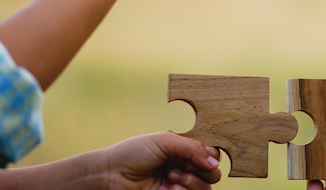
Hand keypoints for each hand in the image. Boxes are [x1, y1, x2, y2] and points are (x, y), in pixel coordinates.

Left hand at [100, 132, 221, 189]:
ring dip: (190, 183)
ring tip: (169, 178)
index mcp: (184, 150)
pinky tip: (163, 188)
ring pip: (204, 189)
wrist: (111, 175)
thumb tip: (214, 162)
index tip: (193, 156)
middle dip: (200, 171)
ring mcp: (180, 185)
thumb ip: (192, 147)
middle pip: (213, 174)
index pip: (212, 154)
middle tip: (180, 166)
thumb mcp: (164, 140)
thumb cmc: (134, 153)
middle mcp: (185, 168)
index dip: (210, 156)